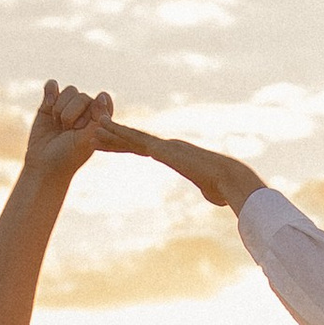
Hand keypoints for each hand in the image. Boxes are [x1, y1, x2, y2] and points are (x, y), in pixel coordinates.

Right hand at [21, 80, 114, 182]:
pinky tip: (48, 105)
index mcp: (99, 119)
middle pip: (83, 96)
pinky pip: (52, 85)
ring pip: (69, 91)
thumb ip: (96, 119)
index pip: (103, 101)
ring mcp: (67, 106)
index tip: (83, 128)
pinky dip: (50, 92)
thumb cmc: (68, 156)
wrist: (43, 165)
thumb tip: (102, 95)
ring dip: (61, 109)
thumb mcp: (85, 141)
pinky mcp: (49, 104)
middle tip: (68, 132)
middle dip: (73, 115)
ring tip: (58, 126)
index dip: (93, 110)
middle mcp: (86, 110)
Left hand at [96, 120, 265, 211]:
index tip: (114, 146)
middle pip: (135, 142)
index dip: (128, 147)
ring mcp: (165, 146)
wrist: (230, 179)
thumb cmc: (226, 188)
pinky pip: (135, 139)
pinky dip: (117, 132)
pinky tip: (102, 127)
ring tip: (93, 125)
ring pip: (132, 137)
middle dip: (115, 138)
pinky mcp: (162, 149)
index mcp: (177, 156)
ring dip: (112, 131)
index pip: (146, 150)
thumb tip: (220, 199)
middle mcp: (169, 147)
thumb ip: (211, 192)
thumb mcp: (215, 192)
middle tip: (95, 133)